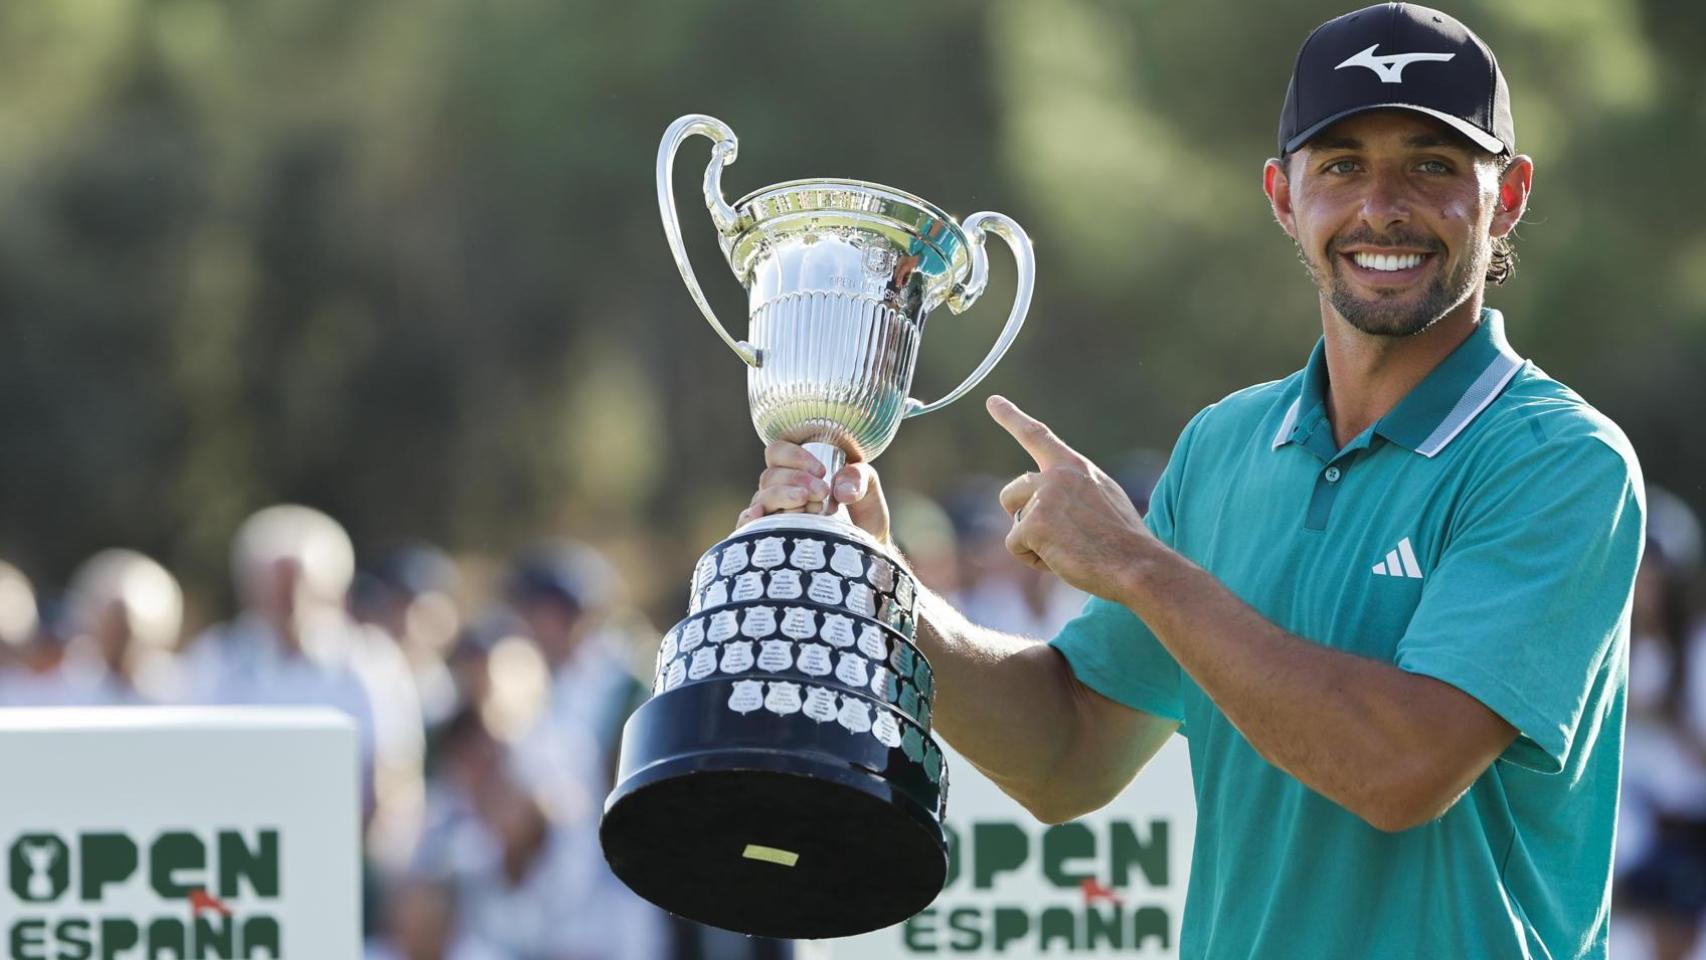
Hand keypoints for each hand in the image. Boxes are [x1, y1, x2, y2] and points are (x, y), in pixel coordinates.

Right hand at [736, 441, 891, 544]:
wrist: (867, 554)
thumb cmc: (864, 518)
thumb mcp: (868, 490)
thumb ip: (858, 478)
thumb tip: (840, 490)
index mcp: (798, 471)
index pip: (779, 452)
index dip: (794, 456)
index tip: (821, 471)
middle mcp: (781, 491)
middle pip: (770, 475)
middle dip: (795, 480)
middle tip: (821, 492)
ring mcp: (774, 515)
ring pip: (762, 497)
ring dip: (783, 497)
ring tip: (810, 506)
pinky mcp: (769, 538)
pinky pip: (748, 525)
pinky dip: (750, 518)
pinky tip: (760, 516)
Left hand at [989, 395, 1154, 601]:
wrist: (1136, 563)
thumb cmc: (1123, 540)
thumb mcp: (1103, 498)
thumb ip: (1072, 489)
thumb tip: (1042, 500)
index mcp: (1075, 466)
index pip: (1037, 435)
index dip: (1011, 418)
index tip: (992, 401)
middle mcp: (1057, 475)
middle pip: (1012, 492)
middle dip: (1023, 516)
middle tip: (1057, 536)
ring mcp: (1044, 497)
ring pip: (1015, 521)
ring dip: (1032, 540)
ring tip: (1068, 548)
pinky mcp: (1034, 524)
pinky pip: (1015, 546)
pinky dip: (1034, 560)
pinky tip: (1062, 560)